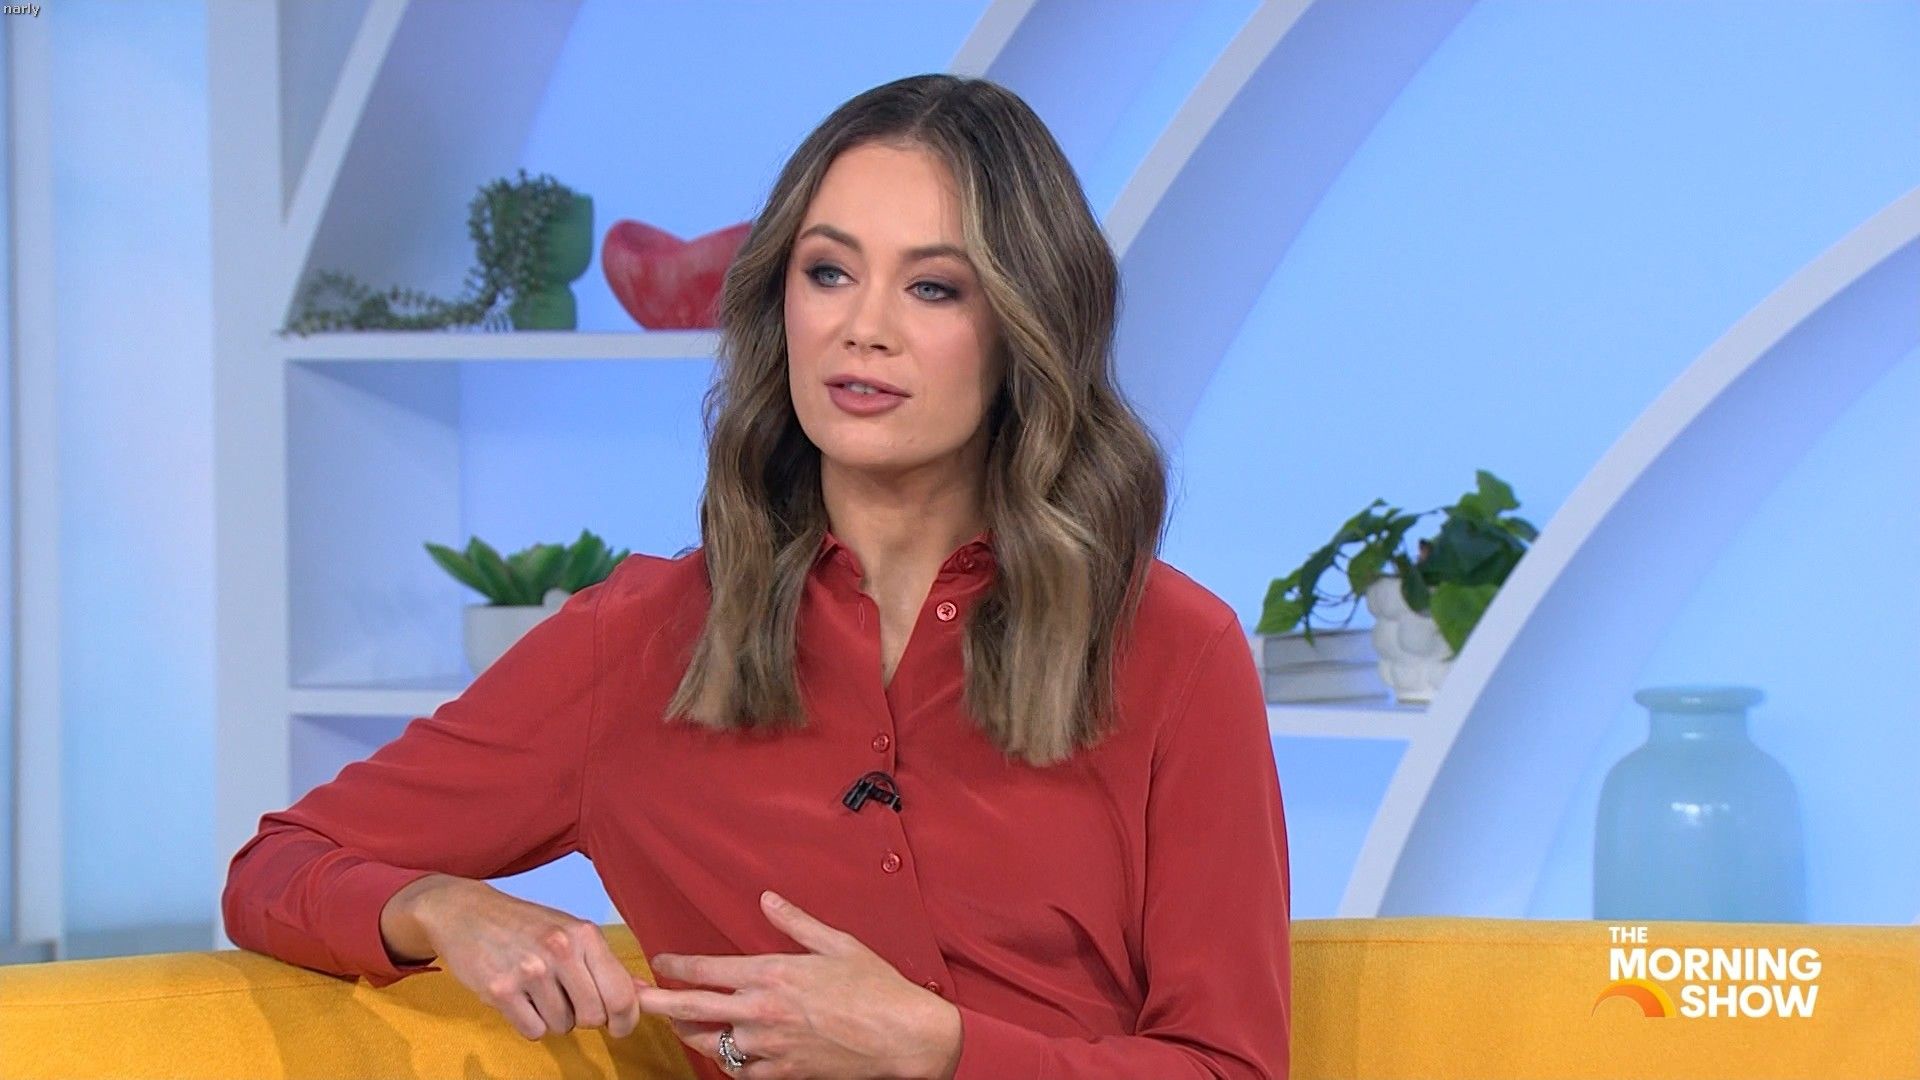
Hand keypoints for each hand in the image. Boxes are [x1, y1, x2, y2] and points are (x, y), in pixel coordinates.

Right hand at [383, 876, 642, 1041]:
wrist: (465, 912)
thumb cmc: (525, 924)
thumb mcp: (570, 930)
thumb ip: (604, 964)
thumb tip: (641, 993)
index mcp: (584, 935)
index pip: (621, 993)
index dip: (626, 1019)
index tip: (620, 1027)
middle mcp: (561, 950)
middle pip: (593, 1017)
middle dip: (585, 1018)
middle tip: (568, 1000)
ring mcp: (529, 971)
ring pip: (562, 1026)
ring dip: (553, 1017)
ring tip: (538, 990)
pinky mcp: (500, 990)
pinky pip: (533, 1030)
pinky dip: (529, 1022)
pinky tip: (520, 998)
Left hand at [637, 890, 962, 1078]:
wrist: (902, 1037)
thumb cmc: (875, 986)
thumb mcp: (836, 943)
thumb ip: (795, 922)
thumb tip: (767, 899)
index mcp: (773, 973)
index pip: (707, 969)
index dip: (677, 965)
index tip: (660, 961)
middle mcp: (762, 1011)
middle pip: (692, 1009)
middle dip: (657, 1001)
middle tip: (632, 998)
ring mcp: (769, 1047)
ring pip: (710, 1044)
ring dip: (687, 1033)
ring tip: (674, 1025)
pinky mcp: (782, 1073)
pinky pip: (740, 1072)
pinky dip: (727, 1061)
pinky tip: (722, 1053)